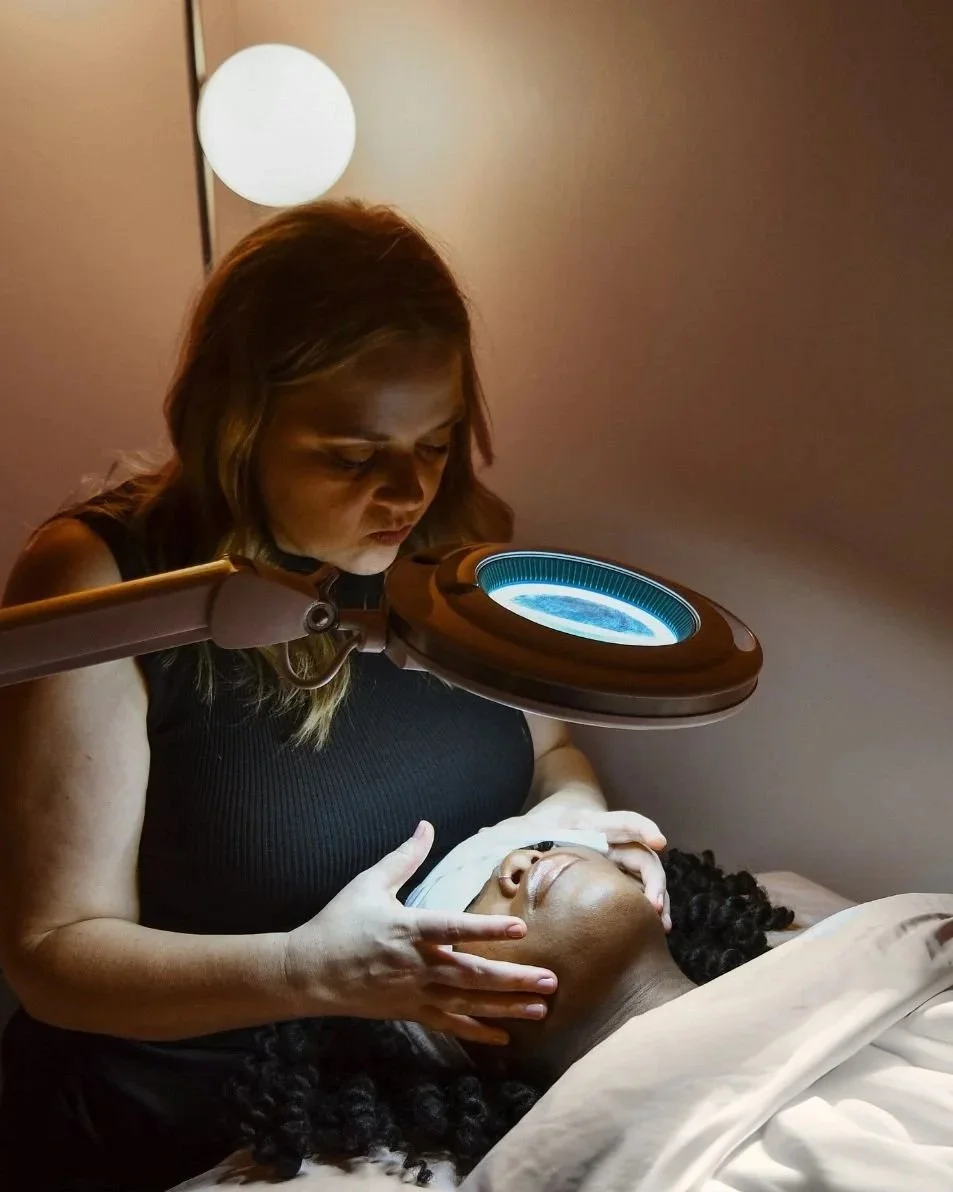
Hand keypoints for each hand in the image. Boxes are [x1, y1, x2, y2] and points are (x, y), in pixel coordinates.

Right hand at [282, 821, 557, 1045]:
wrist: (308, 973)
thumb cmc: (338, 922)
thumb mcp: (369, 883)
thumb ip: (404, 857)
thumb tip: (426, 826)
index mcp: (408, 929)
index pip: (454, 928)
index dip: (487, 928)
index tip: (519, 927)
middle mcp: (416, 964)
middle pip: (472, 974)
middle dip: (514, 978)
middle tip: (551, 980)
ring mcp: (414, 992)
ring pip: (468, 1002)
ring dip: (506, 1006)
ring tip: (542, 1008)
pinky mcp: (409, 1011)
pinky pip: (449, 1024)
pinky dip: (477, 1031)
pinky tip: (505, 1036)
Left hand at [523, 805, 671, 931]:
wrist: (550, 826)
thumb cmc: (537, 828)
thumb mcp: (525, 827)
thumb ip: (514, 832)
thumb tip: (490, 841)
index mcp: (590, 824)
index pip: (622, 822)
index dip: (642, 829)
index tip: (659, 842)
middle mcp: (612, 842)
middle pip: (642, 856)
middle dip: (653, 879)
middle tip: (654, 906)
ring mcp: (619, 860)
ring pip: (647, 877)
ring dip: (658, 899)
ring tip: (661, 926)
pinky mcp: (620, 878)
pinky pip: (640, 892)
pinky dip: (650, 908)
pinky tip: (656, 929)